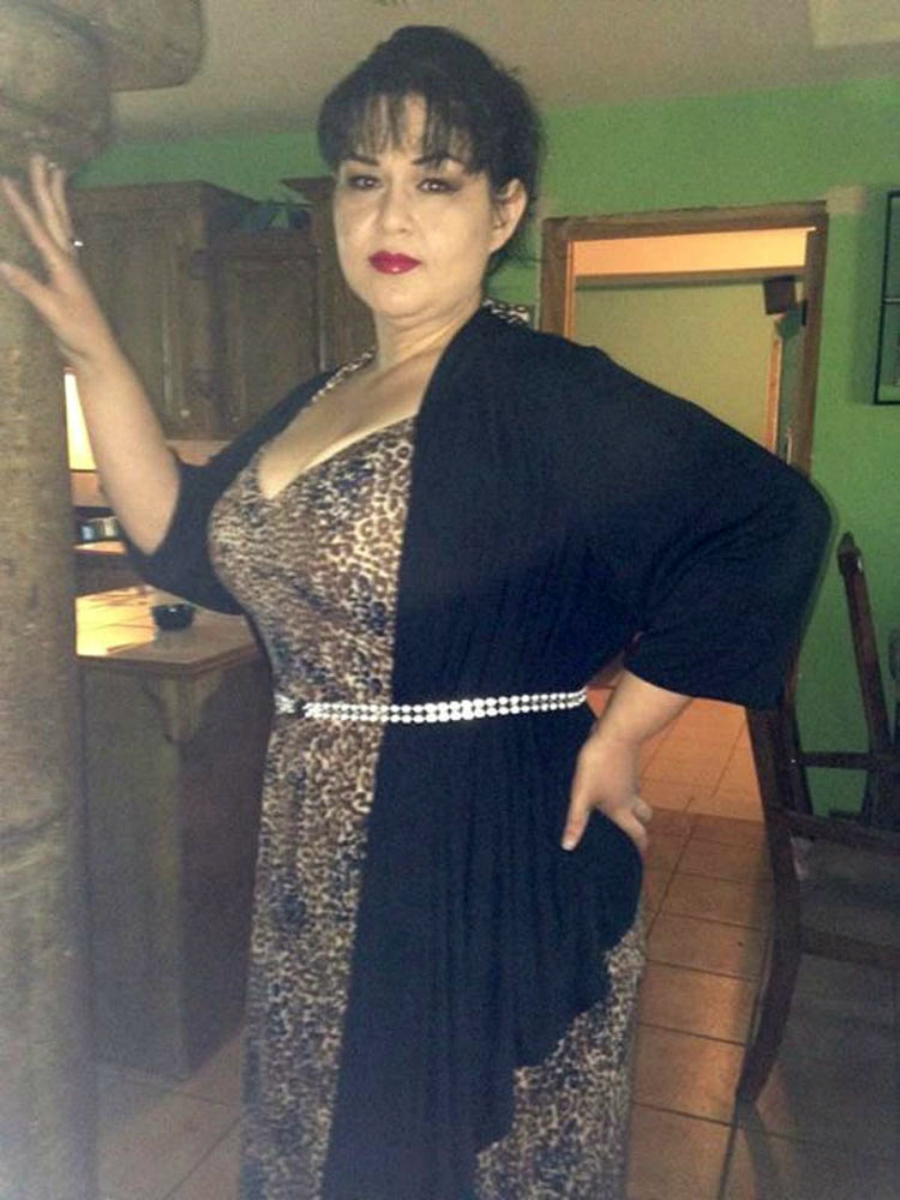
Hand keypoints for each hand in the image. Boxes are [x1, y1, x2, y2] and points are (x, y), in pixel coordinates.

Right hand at [0, 154, 116, 364]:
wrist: (96, 351)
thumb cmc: (76, 332)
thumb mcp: (50, 310)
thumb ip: (28, 286)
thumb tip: (1, 263)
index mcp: (62, 264)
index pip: (37, 227)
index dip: (21, 203)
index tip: (6, 179)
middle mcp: (68, 259)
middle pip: (54, 214)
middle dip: (45, 185)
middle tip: (40, 156)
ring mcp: (70, 266)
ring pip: (62, 223)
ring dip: (57, 197)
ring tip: (56, 172)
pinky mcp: (68, 276)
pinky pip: (61, 239)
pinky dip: (57, 221)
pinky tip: (56, 216)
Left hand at [563, 725, 651, 854]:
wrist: (616, 732)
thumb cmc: (598, 765)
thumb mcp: (582, 794)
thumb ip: (576, 820)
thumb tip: (568, 847)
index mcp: (622, 809)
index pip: (638, 834)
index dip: (640, 848)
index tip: (640, 858)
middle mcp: (631, 797)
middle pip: (643, 817)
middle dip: (640, 827)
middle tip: (633, 836)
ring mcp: (631, 781)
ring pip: (636, 799)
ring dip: (632, 807)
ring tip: (617, 812)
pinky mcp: (626, 766)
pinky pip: (628, 784)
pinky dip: (623, 790)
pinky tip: (607, 787)